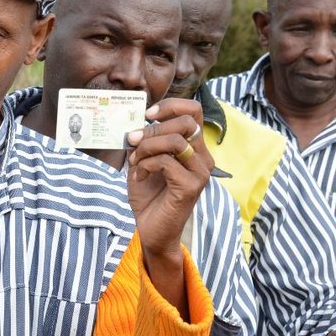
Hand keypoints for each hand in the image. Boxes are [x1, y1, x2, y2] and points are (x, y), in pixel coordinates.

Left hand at [125, 99, 212, 261]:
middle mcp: (202, 157)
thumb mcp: (142, 160)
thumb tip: (135, 121)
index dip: (170, 106)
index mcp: (193, 147)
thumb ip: (144, 140)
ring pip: (175, 141)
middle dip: (153, 128)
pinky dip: (146, 164)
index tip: (147, 115)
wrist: (150, 229)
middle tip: (133, 141)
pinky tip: (139, 176)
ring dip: (147, 147)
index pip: (193, 111)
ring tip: (135, 161)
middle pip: (185, 122)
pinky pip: (166, 162)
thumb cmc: (148, 194)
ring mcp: (200, 172)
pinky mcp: (191, 186)